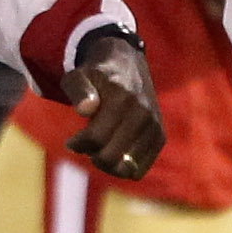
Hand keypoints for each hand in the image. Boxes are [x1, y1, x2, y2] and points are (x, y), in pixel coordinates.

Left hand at [63, 29, 162, 179]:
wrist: (127, 64)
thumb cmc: (95, 74)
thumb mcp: (77, 75)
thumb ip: (78, 90)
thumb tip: (86, 109)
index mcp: (122, 99)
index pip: (96, 138)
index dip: (78, 144)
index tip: (71, 141)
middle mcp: (143, 115)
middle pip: (112, 157)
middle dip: (92, 155)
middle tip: (85, 146)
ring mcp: (154, 127)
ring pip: (127, 168)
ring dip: (107, 164)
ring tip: (99, 149)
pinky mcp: (160, 136)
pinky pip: (140, 168)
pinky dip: (123, 167)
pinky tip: (114, 153)